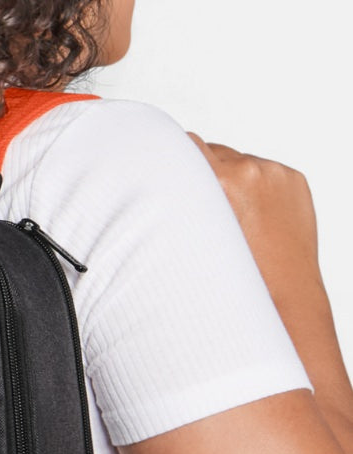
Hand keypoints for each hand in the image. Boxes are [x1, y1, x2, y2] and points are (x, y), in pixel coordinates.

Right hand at [185, 131, 321, 293]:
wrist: (285, 297)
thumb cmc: (239, 280)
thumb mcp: (196, 243)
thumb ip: (184, 206)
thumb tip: (174, 185)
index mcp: (220, 184)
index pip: (188, 144)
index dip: (178, 159)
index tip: (173, 172)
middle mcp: (249, 172)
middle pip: (214, 151)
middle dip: (206, 174)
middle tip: (207, 208)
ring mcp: (275, 174)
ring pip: (241, 163)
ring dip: (234, 183)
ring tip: (236, 221)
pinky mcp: (293, 180)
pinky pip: (267, 174)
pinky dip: (259, 191)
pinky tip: (258, 220)